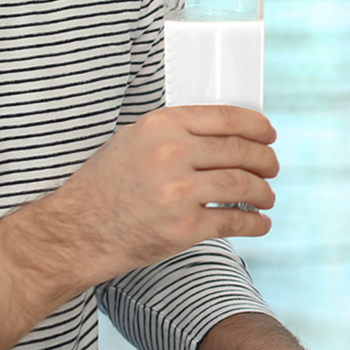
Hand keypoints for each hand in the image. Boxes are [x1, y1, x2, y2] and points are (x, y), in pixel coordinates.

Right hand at [0, 104, 279, 349]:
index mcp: (163, 126)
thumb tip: (224, 132)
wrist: (76, 231)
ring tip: (267, 197)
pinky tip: (260, 223)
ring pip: (242, 186)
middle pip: (241, 152)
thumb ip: (175, 132)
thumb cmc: (105, 184)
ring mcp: (179, 192)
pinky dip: (254, 223)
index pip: (228, 118)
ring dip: (263, 192)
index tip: (269, 135)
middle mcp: (173, 154)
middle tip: (272, 168)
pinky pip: (233, 221)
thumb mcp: (133, 140)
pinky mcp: (184, 228)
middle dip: (265, 161)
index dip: (257, 127)